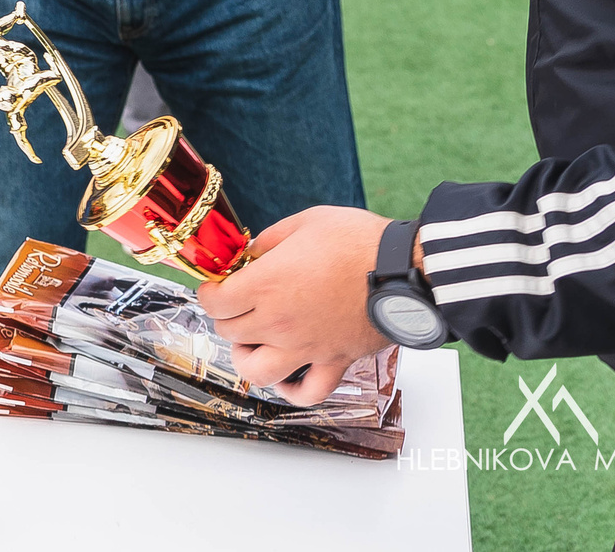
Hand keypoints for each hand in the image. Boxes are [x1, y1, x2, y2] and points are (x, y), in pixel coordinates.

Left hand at [195, 206, 395, 404]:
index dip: (209, 292)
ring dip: (247, 357)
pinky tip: (288, 376)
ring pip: (257, 371)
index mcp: (266, 285)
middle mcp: (280, 322)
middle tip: (238, 303)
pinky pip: (308, 393)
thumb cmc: (358, 241)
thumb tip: (251, 253)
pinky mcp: (335, 361)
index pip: (214, 303)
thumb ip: (269, 240)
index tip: (216, 285)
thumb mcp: (304, 223)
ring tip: (252, 342)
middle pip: (230, 333)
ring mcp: (306, 347)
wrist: (405, 269)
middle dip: (227, 317)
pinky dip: (293, 390)